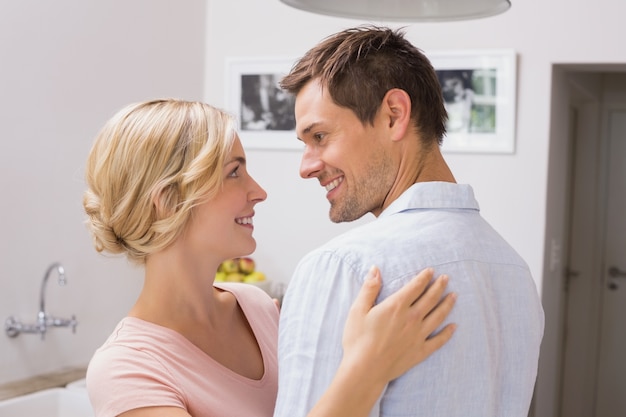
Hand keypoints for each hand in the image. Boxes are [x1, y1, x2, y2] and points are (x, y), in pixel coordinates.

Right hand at [342, 266, 455, 381]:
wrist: (364, 370)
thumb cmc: (358, 340)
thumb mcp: (358, 310)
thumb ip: (369, 289)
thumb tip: (375, 270)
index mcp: (396, 306)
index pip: (415, 287)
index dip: (424, 277)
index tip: (431, 271)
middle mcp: (411, 318)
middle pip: (430, 299)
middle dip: (439, 286)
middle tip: (446, 278)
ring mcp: (418, 335)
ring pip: (438, 316)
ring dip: (447, 305)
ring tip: (454, 296)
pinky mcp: (420, 351)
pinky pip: (438, 340)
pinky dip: (447, 333)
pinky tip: (454, 327)